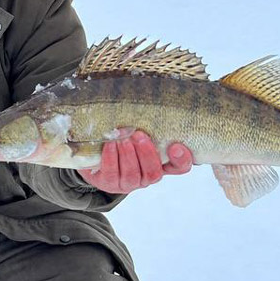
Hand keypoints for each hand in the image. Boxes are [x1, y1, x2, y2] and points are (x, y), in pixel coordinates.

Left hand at [78, 130, 192, 192]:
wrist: (97, 155)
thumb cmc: (125, 139)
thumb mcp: (140, 130)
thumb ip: (151, 123)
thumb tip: (151, 97)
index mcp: (162, 164)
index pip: (180, 167)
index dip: (181, 159)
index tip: (176, 146)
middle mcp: (148, 177)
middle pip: (153, 171)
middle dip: (146, 153)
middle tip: (139, 135)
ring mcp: (129, 183)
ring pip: (133, 173)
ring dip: (128, 154)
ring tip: (123, 138)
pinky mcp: (110, 184)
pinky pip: (112, 173)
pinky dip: (111, 157)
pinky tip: (110, 144)